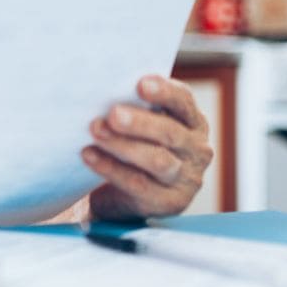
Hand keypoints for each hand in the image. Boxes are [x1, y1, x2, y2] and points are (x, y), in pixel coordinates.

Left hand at [83, 75, 212, 220]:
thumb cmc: (133, 147)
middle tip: (112, 113)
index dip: (164, 92)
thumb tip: (106, 88)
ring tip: (96, 131)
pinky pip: (138, 184)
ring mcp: (187, 179)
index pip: (183, 101)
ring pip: (157, 160)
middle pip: (170, 132)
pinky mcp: (170, 203)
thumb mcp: (141, 125)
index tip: (140, 84)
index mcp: (192, 122)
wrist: (123, 195)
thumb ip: (134, 106)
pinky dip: (111, 169)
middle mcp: (197, 149)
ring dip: (123, 145)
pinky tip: (89, 155)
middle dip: (139, 122)